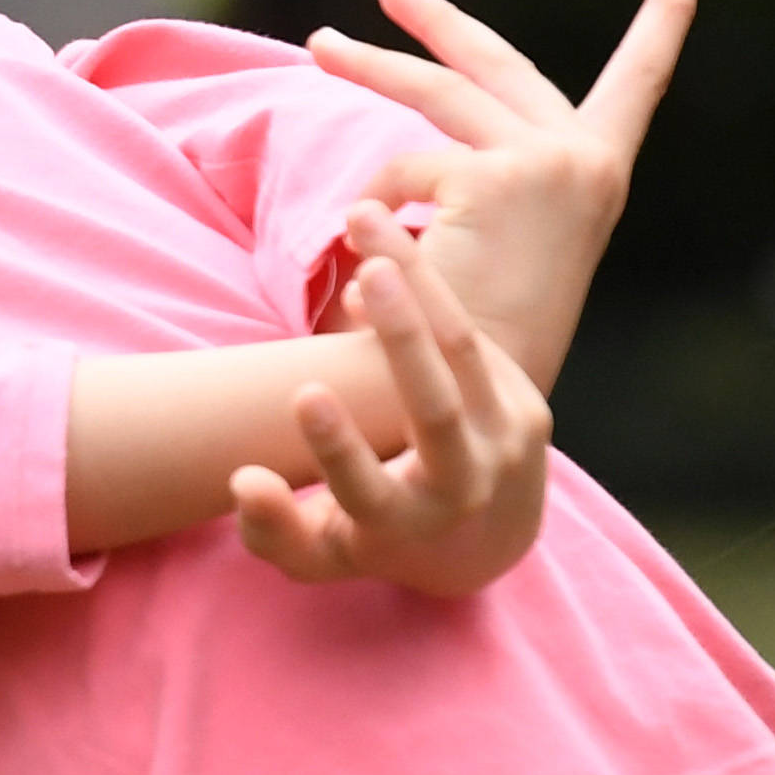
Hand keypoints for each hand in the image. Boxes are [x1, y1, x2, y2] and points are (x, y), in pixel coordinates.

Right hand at [228, 219, 551, 594]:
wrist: (486, 538)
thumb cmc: (378, 538)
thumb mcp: (322, 553)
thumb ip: (273, 529)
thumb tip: (245, 479)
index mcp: (407, 527)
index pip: (371, 490)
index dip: (338, 447)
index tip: (302, 393)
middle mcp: (467, 486)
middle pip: (439, 409)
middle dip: (404, 338)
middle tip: (368, 273)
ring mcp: (508, 443)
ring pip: (464, 350)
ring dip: (419, 281)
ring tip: (368, 220)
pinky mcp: (529, 403)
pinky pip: (474, 338)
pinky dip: (430, 294)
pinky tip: (386, 257)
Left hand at [303, 0, 699, 390]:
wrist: (463, 401)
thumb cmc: (476, 332)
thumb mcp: (504, 239)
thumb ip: (491, 171)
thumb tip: (431, 119)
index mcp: (599, 173)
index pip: (641, 79)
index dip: (668, 14)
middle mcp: (584, 159)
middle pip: (497, 63)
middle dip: (438, 19)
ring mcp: (546, 161)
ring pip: (435, 93)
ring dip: (369, 64)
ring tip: (318, 47)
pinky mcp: (496, 177)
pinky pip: (404, 168)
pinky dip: (375, 203)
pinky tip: (372, 246)